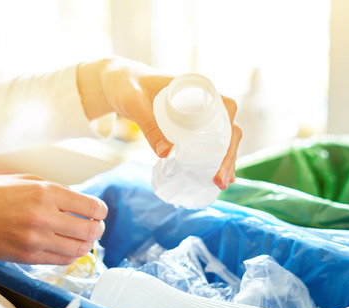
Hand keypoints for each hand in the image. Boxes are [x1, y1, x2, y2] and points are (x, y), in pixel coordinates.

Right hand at [0, 174, 106, 264]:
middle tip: (95, 226)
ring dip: (86, 244)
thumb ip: (55, 190)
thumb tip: (81, 203)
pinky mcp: (27, 257)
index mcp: (45, 193)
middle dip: (97, 228)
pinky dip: (70, 255)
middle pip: (90, 230)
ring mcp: (35, 240)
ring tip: (83, 239)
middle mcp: (43, 217)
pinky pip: (61, 260)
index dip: (100, 210)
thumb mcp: (26, 180)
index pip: (91, 207)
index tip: (97, 211)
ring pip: (78, 249)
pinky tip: (66, 247)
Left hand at [78, 56, 241, 189]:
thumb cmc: (127, 86)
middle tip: (220, 180)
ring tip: (220, 184)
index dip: (229, 131)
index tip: (222, 153)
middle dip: (228, 155)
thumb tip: (166, 153)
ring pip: (220, 139)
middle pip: (227, 128)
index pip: (226, 107)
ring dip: (224, 161)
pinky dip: (212, 160)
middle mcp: (202, 101)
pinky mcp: (188, 128)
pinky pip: (206, 143)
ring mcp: (196, 116)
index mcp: (196, 88)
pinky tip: (214, 178)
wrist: (119, 83)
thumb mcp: (134, 102)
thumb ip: (148, 124)